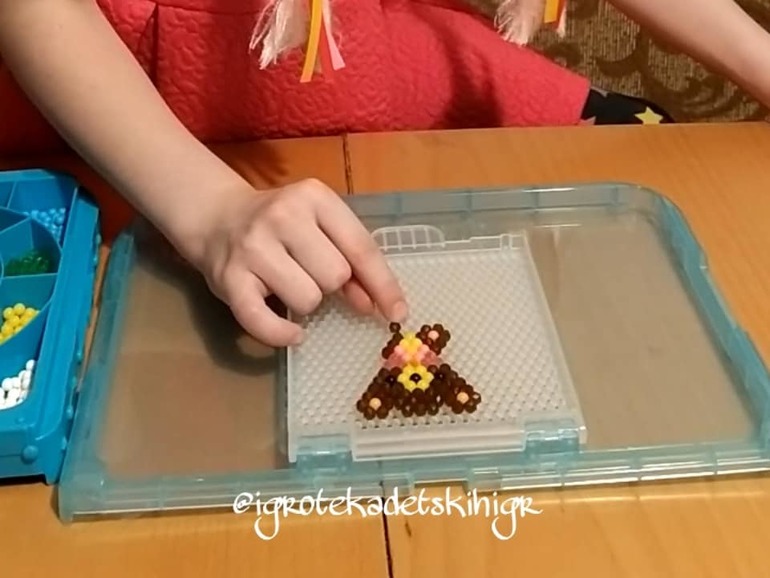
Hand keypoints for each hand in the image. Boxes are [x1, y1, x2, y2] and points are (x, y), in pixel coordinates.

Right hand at [182, 178, 407, 346]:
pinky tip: (292, 333)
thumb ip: (351, 262)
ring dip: (305, 303)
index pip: (361, 247)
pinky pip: (264, 322)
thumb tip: (378, 305)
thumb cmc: (281, 226)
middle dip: (331, 286)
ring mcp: (253, 247)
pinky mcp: (229, 278)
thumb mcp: (320, 229)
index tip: (397, 313)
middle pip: (335, 276)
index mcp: (315, 198)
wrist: (217, 217)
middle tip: (310, 273)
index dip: (383, 285)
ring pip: (307, 300)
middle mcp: (284, 216)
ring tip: (287, 284)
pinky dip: (281, 334)